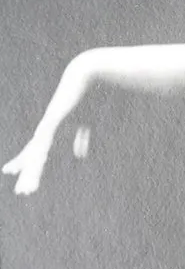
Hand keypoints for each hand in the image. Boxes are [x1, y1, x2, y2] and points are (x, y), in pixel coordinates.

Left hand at [3, 56, 92, 195]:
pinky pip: (45, 141)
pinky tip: (36, 163)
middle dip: (27, 173)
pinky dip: (40, 154)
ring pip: (37, 153)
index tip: (15, 174)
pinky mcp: (54, 119)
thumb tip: (79, 155)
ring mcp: (48, 124)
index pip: (36, 152)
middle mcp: (46, 129)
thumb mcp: (83, 123)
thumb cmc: (85, 97)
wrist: (85, 76)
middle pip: (33, 155)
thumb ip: (80, 139)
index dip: (27, 164)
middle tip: (21, 192)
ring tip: (28, 188)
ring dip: (33, 172)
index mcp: (51, 130)